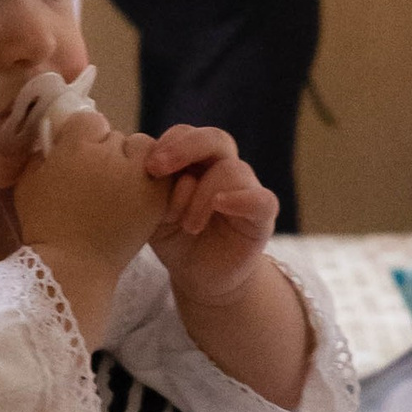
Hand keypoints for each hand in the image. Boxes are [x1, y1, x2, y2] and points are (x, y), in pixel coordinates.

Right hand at [12, 108, 171, 277]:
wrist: (73, 267)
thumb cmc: (44, 226)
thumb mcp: (28, 181)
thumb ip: (43, 152)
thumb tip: (57, 137)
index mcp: (77, 146)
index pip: (89, 120)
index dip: (83, 137)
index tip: (77, 158)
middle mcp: (111, 154)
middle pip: (116, 135)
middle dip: (107, 151)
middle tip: (98, 179)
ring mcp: (138, 174)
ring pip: (143, 147)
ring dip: (134, 161)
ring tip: (121, 187)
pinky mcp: (156, 196)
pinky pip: (161, 172)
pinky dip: (153, 179)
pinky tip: (137, 196)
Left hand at [144, 123, 277, 311]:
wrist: (200, 276)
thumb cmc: (175, 238)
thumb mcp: (154, 213)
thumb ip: (152, 190)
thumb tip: (151, 169)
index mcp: (196, 162)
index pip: (186, 134)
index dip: (169, 143)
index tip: (149, 166)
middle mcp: (223, 168)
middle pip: (214, 139)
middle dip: (184, 148)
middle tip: (157, 168)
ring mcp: (245, 189)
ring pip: (231, 170)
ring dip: (201, 195)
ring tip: (187, 226)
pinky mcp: (261, 216)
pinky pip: (261, 199)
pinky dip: (240, 198)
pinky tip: (219, 205)